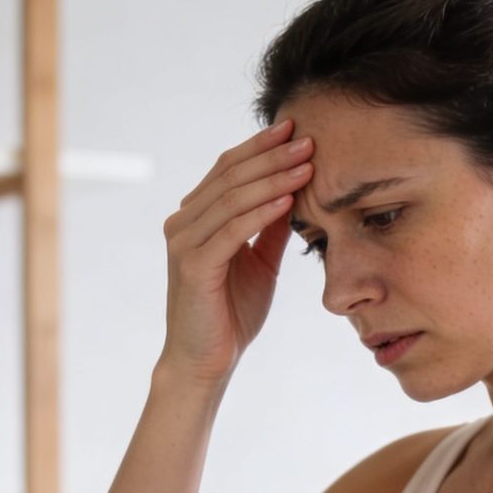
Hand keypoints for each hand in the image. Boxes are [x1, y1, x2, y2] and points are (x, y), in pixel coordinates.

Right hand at [160, 118, 314, 386]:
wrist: (206, 362)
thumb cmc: (231, 314)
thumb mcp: (259, 261)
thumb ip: (270, 227)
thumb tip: (294, 190)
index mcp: (195, 218)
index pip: (228, 169)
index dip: (261, 148)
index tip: (298, 130)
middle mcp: (183, 223)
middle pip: (230, 175)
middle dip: (272, 156)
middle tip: (309, 140)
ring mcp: (184, 243)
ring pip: (232, 198)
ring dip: (273, 179)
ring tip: (308, 164)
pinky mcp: (193, 266)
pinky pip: (232, 231)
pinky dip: (261, 212)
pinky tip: (289, 200)